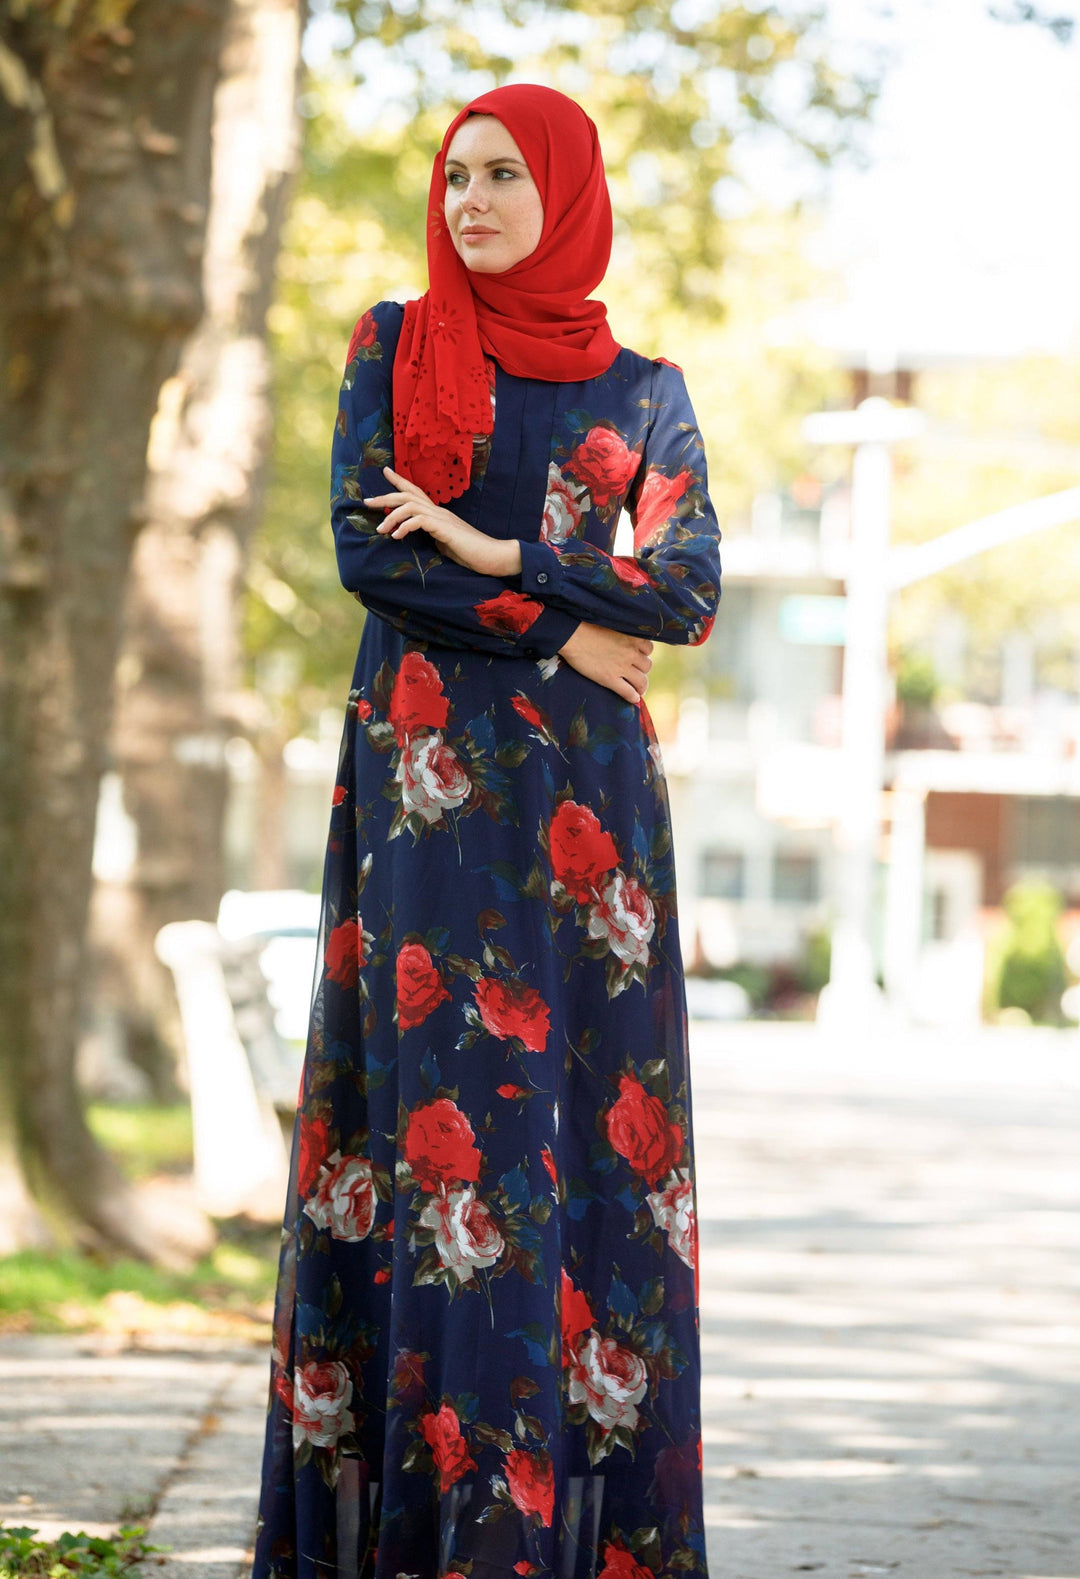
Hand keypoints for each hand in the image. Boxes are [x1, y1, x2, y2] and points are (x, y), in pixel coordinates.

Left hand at [364, 467, 521, 577]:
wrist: (493, 556)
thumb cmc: (472, 553)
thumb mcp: (446, 543)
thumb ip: (434, 536)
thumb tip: (421, 536)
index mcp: (439, 514)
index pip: (416, 491)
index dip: (400, 480)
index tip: (385, 472)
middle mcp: (439, 511)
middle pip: (408, 494)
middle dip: (385, 496)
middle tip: (367, 501)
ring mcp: (442, 518)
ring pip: (410, 505)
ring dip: (391, 516)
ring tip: (380, 529)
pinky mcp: (445, 528)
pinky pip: (419, 521)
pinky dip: (404, 527)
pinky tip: (397, 537)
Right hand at [558, 622, 652, 705]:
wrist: (572, 634)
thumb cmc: (587, 625)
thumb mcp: (612, 624)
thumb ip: (621, 633)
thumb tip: (621, 639)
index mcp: (632, 638)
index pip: (648, 649)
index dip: (643, 654)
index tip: (638, 657)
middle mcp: (630, 653)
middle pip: (647, 666)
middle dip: (642, 670)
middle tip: (636, 673)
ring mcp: (621, 667)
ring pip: (641, 680)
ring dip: (642, 685)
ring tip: (638, 689)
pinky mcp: (609, 679)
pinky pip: (628, 692)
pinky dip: (633, 697)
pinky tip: (634, 699)